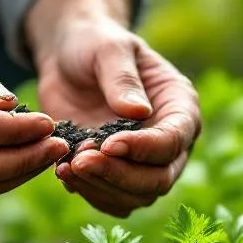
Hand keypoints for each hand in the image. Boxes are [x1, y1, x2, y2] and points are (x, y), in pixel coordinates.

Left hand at [28, 0, 200, 217]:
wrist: (69, 57)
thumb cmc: (95, 43)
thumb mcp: (108, 48)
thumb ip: (122, 78)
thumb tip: (139, 112)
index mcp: (179, 106)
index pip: (173, 140)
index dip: (143, 149)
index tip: (107, 144)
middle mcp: (168, 141)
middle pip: (158, 179)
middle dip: (119, 175)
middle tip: (80, 160)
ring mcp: (143, 162)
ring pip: (135, 197)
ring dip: (100, 188)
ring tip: (66, 167)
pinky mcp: (115, 173)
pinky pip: (110, 200)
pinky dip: (88, 192)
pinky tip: (62, 172)